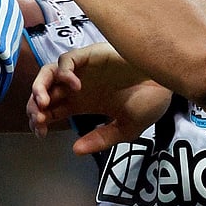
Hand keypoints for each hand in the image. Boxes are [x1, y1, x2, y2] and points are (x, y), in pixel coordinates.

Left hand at [28, 43, 171, 153]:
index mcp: (82, 103)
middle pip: (43, 92)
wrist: (170, 81)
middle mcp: (78, 86)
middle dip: (35, 106)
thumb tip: (76, 150)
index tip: (40, 133)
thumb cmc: (151, 101)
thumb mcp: (126, 129)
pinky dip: (64, 72)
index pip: (51, 110)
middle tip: (39, 119)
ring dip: (40, 87)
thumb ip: (102, 139)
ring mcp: (83, 70)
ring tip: (45, 103)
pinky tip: (75, 86)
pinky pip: (66, 60)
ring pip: (48, 73)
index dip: (40, 121)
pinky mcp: (91, 55)